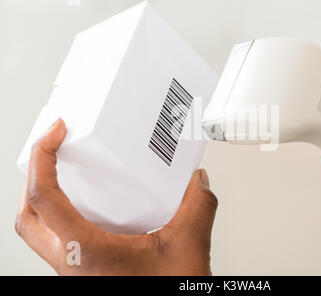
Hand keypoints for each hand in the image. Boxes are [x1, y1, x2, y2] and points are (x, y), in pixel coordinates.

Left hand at [15, 119, 217, 274]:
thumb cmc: (167, 295)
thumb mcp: (187, 247)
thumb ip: (198, 207)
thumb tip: (199, 182)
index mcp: (87, 252)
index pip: (46, 198)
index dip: (43, 157)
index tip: (55, 133)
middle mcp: (72, 264)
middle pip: (28, 216)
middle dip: (34, 177)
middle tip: (52, 152)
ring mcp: (77, 271)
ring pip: (39, 231)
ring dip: (45, 199)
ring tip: (67, 175)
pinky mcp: (88, 272)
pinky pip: (61, 240)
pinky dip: (66, 216)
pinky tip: (95, 208)